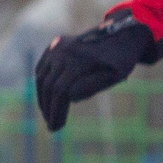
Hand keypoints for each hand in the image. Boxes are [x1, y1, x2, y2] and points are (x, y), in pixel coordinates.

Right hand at [35, 12, 153, 131]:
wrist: (121, 34)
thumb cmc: (121, 60)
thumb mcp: (114, 76)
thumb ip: (92, 86)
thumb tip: (69, 97)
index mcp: (80, 60)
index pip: (60, 91)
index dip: (56, 111)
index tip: (57, 127)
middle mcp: (65, 52)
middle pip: (49, 86)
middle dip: (48, 109)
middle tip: (52, 126)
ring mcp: (58, 47)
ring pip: (42, 78)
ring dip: (43, 99)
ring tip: (49, 115)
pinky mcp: (54, 45)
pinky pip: (41, 68)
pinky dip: (42, 85)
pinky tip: (47, 100)